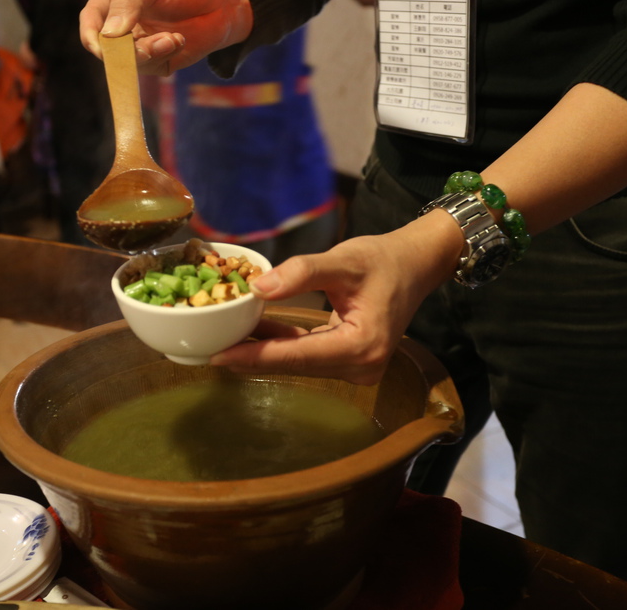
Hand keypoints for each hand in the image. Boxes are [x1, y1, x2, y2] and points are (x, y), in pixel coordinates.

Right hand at [79, 0, 252, 75]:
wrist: (222, 4)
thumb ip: (129, 3)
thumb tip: (108, 33)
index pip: (90, 21)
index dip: (92, 37)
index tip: (104, 48)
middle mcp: (119, 24)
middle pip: (106, 49)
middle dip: (128, 51)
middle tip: (154, 44)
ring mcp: (136, 44)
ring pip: (128, 63)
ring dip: (152, 53)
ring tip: (174, 37)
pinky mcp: (155, 61)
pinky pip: (149, 70)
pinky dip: (164, 56)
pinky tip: (178, 40)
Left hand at [210, 214, 463, 386]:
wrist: (416, 264)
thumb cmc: (385, 259)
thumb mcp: (343, 260)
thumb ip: (301, 273)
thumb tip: (258, 288)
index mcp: (361, 347)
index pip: (296, 356)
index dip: (255, 356)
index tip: (218, 357)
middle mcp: (362, 367)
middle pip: (295, 365)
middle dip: (253, 356)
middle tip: (209, 349)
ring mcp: (359, 368)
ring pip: (299, 362)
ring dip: (264, 350)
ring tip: (224, 340)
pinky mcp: (352, 361)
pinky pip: (309, 355)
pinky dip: (283, 344)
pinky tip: (255, 332)